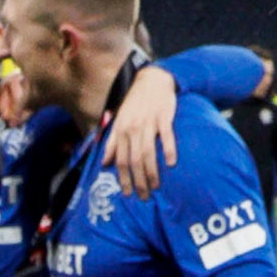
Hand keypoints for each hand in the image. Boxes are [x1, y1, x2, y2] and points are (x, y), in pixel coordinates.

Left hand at [107, 57, 180, 195]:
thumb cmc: (134, 104)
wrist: (151, 80)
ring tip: (155, 187)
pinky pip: (166, 136)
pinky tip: (171, 164)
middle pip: (133, 160)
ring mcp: (148, 122)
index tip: (127, 194)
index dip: (123, 178)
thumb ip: (111, 142)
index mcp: (120, 130)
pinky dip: (169, 150)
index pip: (120, 160)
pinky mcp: (163, 117)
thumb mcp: (118, 121)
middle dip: (137, 181)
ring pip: (148, 152)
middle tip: (143, 196)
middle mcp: (132, 128)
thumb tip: (104, 163)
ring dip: (151, 172)